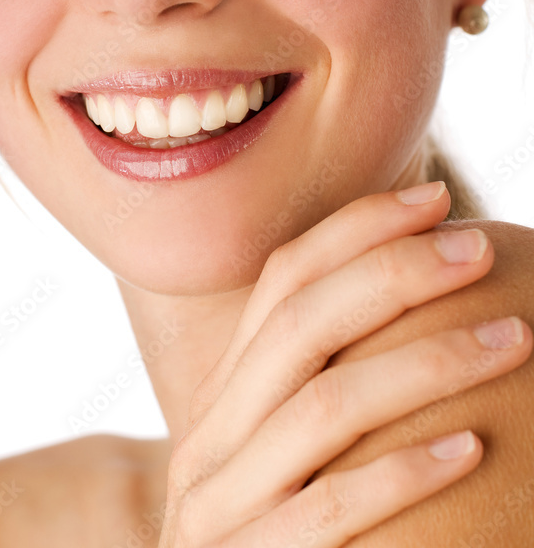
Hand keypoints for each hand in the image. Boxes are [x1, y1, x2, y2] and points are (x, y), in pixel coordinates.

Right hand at [158, 182, 531, 546]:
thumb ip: (321, 387)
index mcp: (224, 391)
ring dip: (427, 362)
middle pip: (300, 322)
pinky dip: (403, 471)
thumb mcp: (278, 453)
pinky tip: (474, 447)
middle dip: (396, 273)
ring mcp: (222, 504)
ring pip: (325, 405)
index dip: (358, 229)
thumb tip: (419, 301)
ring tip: (513, 340)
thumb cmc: (276, 533)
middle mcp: (211, 434)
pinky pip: (333, 508)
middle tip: (481, 250)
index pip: (282, 278)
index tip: (435, 199)